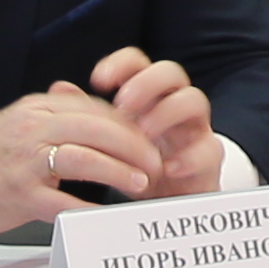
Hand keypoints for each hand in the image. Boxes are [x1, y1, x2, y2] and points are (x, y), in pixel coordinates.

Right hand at [0, 84, 154, 236]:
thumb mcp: (18, 123)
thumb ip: (55, 114)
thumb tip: (89, 104)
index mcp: (36, 108)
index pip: (94, 108)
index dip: (127, 123)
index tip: (148, 138)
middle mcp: (33, 129)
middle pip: (96, 128)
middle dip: (133, 145)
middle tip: (155, 161)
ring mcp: (25, 162)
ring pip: (85, 158)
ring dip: (119, 171)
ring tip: (141, 183)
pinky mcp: (19, 195)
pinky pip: (63, 202)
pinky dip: (90, 209)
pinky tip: (109, 216)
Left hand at [89, 47, 217, 192]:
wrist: (168, 204)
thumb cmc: (137, 166)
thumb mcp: (109, 141)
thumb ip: (88, 115)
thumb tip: (59, 87)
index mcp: (148, 96)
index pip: (139, 63)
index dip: (121, 64)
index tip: (98, 80)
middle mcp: (174, 105)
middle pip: (171, 72)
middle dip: (146, 83)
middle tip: (123, 105)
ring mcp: (195, 129)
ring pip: (195, 100)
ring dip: (167, 113)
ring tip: (144, 133)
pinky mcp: (208, 159)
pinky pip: (210, 149)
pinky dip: (189, 157)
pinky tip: (167, 168)